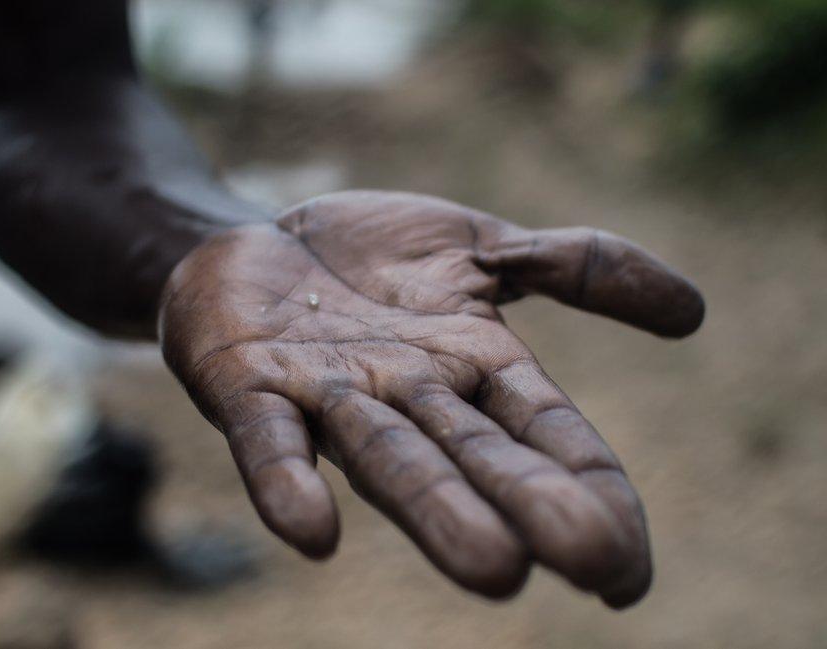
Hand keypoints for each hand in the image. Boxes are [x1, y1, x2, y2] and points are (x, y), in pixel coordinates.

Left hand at [160, 191, 703, 606]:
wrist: (256, 241)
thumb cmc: (372, 258)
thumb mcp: (484, 247)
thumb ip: (577, 267)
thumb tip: (696, 312)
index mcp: (472, 368)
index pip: (547, 435)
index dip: (590, 489)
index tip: (629, 568)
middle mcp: (410, 396)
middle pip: (476, 456)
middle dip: (528, 504)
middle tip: (590, 562)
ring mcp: (329, 395)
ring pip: (388, 459)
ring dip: (436, 511)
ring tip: (493, 570)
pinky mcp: (249, 384)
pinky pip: (268, 438)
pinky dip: (287, 482)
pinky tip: (314, 533)